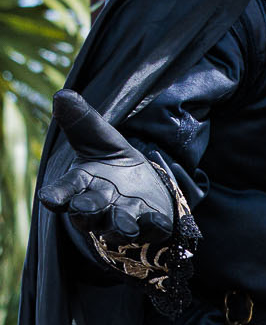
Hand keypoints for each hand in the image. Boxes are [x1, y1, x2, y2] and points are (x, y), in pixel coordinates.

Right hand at [39, 90, 190, 253]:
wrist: (148, 186)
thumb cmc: (115, 164)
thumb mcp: (103, 139)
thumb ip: (84, 122)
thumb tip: (63, 95)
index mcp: (82, 183)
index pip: (64, 190)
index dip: (56, 195)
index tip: (49, 199)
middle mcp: (99, 206)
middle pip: (88, 211)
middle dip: (87, 209)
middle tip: (85, 207)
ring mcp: (124, 219)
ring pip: (117, 226)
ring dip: (119, 225)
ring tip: (125, 225)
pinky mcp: (151, 226)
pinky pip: (152, 229)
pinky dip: (153, 225)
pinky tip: (156, 220)